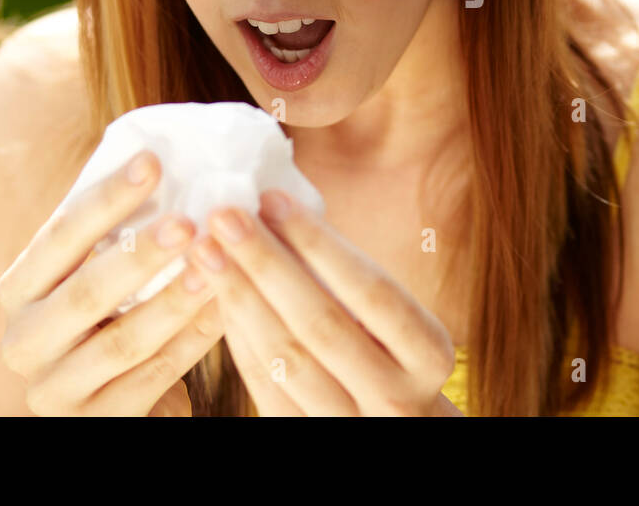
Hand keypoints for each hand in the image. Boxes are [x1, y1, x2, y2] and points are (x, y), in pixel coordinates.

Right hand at [0, 150, 228, 415]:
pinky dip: (191, 342)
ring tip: (212, 266)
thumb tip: (167, 155)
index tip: (153, 161)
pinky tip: (224, 310)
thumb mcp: (100, 278)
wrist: (111, 405)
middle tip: (188, 222)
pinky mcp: (94, 425)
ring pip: (121, 342)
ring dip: (173, 301)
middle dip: (139, 254)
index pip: (59, 236)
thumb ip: (115, 234)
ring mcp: (54, 390)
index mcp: (21, 289)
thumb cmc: (114, 320)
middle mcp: (24, 340)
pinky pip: (151, 379)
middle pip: (84, 293)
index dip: (106, 198)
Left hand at [200, 190, 461, 415]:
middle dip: (266, 263)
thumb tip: (280, 213)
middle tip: (224, 215)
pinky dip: (239, 337)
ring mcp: (352, 427)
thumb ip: (353, 282)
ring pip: (286, 358)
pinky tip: (219, 295)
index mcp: (430, 356)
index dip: (318, 244)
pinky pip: (265, 386)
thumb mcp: (401, 325)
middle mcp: (397, 398)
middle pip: (321, 323)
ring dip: (241, 298)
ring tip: (207, 250)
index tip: (271, 198)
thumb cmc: (396, 360)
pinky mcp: (306, 440)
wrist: (401, 434)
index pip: (372, 291)